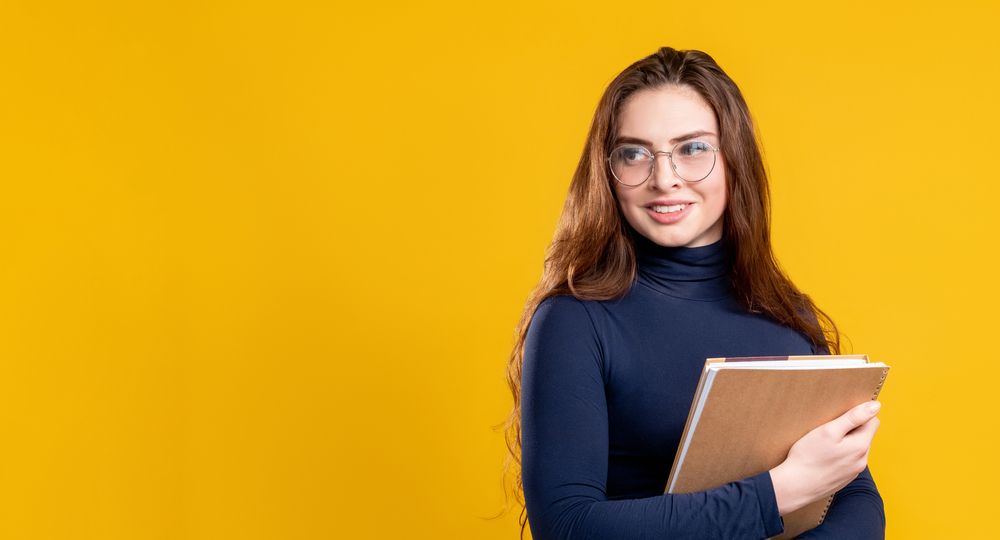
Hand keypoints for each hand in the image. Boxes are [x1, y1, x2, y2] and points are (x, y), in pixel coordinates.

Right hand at [770, 400, 881, 515]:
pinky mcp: (844, 479)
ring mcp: (853, 472)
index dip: (858, 415)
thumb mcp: (829, 430)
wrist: (795, 486)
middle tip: (829, 429)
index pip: (873, 422)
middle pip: (864, 435)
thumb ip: (853, 417)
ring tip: (824, 443)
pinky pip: (848, 461)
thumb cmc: (808, 457)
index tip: (840, 417)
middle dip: (851, 429)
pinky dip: (839, 455)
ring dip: (845, 442)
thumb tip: (875, 406)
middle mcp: (862, 461)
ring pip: (856, 448)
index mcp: (861, 446)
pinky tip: (823, 457)